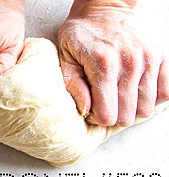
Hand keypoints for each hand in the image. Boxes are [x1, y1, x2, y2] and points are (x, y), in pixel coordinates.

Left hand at [58, 0, 168, 125]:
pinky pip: (166, 93)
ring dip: (131, 108)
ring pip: (146, 109)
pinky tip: (135, 91)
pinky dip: (151, 98)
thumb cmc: (82, 32)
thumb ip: (73, 85)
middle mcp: (129, 63)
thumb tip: (85, 110)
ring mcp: (148, 59)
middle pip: (127, 116)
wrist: (105, 6)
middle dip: (113, 115)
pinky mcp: (161, 56)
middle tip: (104, 102)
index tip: (91, 108)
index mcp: (103, 64)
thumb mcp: (65, 56)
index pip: (107, 115)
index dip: (97, 117)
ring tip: (118, 96)